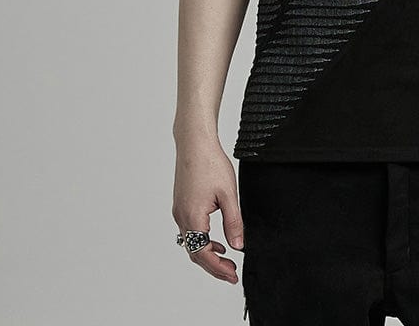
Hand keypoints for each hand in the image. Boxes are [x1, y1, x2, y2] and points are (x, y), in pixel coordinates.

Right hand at [172, 134, 243, 284]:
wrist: (195, 143)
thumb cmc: (211, 164)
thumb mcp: (229, 194)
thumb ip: (234, 222)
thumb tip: (238, 246)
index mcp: (193, 217)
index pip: (203, 254)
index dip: (218, 269)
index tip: (233, 275)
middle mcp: (181, 218)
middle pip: (195, 253)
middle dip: (213, 266)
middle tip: (232, 273)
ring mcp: (179, 212)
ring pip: (191, 244)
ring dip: (207, 255)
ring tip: (227, 260)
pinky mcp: (181, 205)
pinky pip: (190, 232)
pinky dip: (203, 241)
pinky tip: (217, 241)